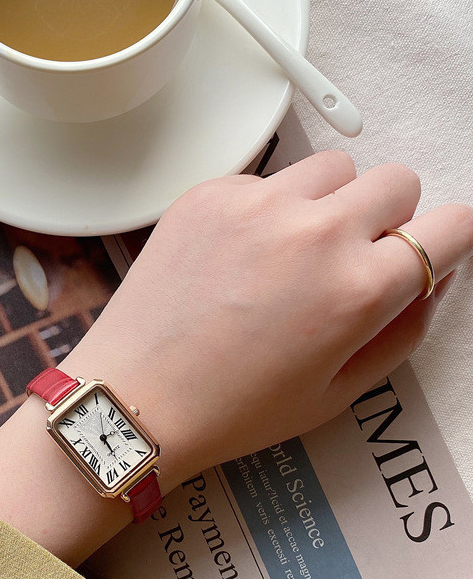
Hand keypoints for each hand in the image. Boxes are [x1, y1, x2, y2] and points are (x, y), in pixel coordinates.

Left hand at [0, 152, 472, 564]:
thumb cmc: (234, 410)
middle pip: (396, 181)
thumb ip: (403, 330)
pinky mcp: (207, 194)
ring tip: (288, 254)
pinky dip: (265, 207)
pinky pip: (265, 178)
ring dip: (328, 203)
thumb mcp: (338, 393)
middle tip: (348, 261)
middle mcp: (316, 233)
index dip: (441, 244)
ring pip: (332, 169)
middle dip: (387, 219)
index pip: (450, 228)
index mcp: (359, 289)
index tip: (415, 258)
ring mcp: (256, 205)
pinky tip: (236, 255)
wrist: (137, 397)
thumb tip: (430, 277)